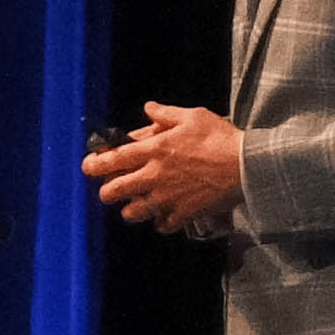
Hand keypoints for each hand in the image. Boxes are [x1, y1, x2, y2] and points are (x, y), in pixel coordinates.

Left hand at [86, 104, 248, 232]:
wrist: (246, 166)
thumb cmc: (219, 137)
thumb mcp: (192, 116)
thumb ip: (165, 114)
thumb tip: (148, 109)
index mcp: (154, 150)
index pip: (113, 159)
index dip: (94, 164)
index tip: (88, 166)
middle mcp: (154, 176)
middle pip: (114, 191)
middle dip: (107, 191)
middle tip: (111, 188)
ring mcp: (166, 198)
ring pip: (132, 213)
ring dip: (131, 209)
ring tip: (137, 203)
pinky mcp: (182, 214)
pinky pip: (161, 225)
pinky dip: (160, 222)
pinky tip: (165, 214)